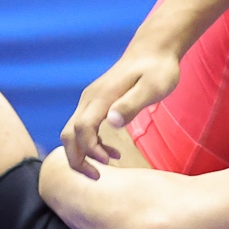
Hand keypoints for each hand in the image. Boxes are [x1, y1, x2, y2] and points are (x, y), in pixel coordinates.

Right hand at [62, 45, 181, 175]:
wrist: (153, 50)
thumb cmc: (158, 69)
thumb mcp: (153, 87)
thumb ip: (132, 104)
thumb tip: (111, 122)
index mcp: (101, 97)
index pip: (82, 129)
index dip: (90, 150)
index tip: (109, 162)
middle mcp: (90, 99)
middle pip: (69, 134)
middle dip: (77, 159)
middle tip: (97, 177)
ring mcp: (91, 100)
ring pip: (73, 132)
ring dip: (83, 153)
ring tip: (106, 168)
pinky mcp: (96, 102)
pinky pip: (84, 127)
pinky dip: (91, 144)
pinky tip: (112, 152)